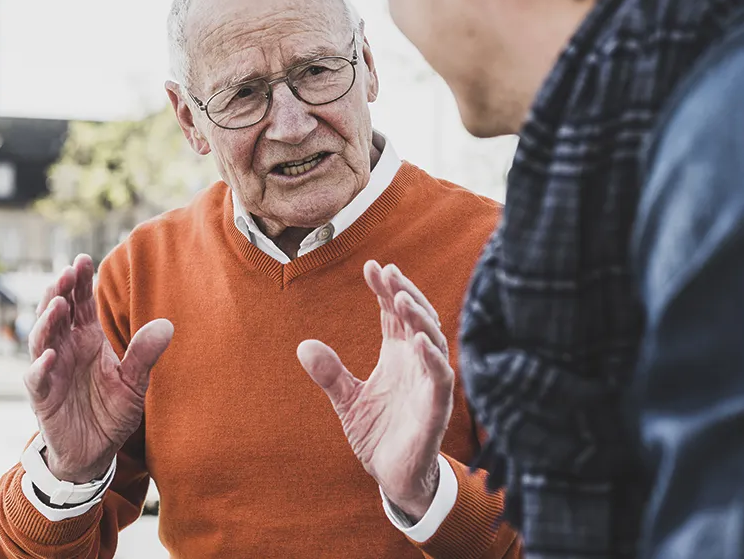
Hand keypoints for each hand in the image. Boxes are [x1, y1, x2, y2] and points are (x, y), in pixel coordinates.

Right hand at [25, 254, 173, 482]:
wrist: (95, 453)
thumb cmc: (112, 412)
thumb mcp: (135, 383)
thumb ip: (145, 354)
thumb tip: (167, 324)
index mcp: (88, 339)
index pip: (80, 304)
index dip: (79, 282)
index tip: (82, 259)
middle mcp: (66, 349)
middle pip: (57, 313)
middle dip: (59, 292)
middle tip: (66, 272)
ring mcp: (51, 371)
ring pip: (42, 340)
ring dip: (47, 321)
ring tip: (56, 304)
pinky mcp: (43, 397)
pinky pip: (38, 379)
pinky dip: (41, 367)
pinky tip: (50, 356)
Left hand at [298, 261, 452, 521]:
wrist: (393, 477)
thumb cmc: (378, 434)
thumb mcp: (347, 400)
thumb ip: (330, 373)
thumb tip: (303, 345)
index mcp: (398, 356)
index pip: (394, 314)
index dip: (386, 290)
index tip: (372, 267)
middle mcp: (417, 363)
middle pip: (417, 318)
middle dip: (404, 293)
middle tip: (388, 273)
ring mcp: (428, 383)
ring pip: (433, 341)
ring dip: (419, 319)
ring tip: (400, 299)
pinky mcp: (436, 408)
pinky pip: (440, 377)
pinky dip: (432, 358)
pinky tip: (418, 340)